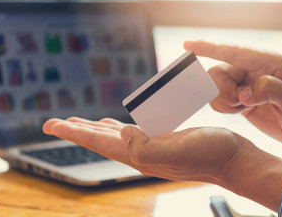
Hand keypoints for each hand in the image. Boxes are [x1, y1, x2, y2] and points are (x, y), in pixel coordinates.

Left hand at [42, 117, 281, 211]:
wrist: (232, 159)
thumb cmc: (208, 155)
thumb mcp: (174, 151)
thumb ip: (144, 146)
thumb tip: (120, 133)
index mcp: (138, 155)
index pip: (96, 142)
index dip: (72, 132)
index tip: (49, 124)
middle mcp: (140, 152)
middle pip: (99, 139)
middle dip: (76, 129)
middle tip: (54, 122)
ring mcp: (152, 145)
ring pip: (114, 135)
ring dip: (94, 128)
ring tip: (79, 122)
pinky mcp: (164, 138)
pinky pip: (133, 130)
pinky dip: (119, 126)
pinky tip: (115, 124)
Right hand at [184, 40, 281, 156]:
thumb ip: (269, 91)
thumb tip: (242, 94)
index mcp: (267, 62)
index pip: (233, 51)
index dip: (209, 48)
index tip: (188, 45)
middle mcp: (252, 69)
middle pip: (217, 72)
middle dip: (224, 92)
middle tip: (242, 105)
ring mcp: (244, 84)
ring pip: (215, 87)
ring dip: (224, 102)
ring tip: (245, 109)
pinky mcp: (240, 98)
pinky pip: (217, 99)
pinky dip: (223, 108)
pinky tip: (242, 112)